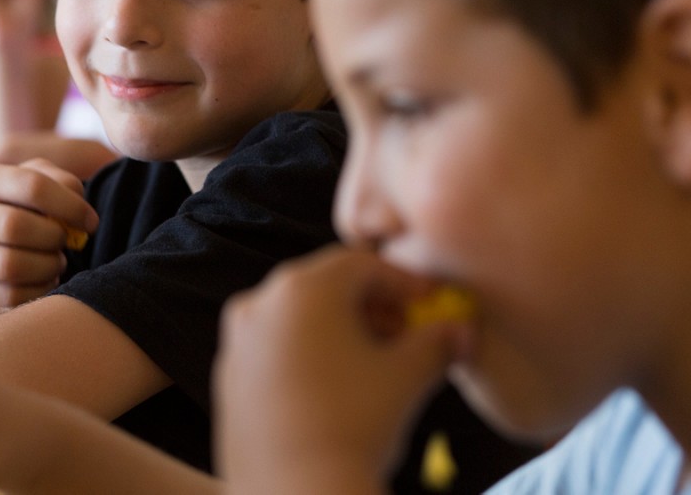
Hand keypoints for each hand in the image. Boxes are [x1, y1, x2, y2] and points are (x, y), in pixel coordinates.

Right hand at [0, 158, 97, 313]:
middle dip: (54, 237)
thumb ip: (63, 184)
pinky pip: (9, 296)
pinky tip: (44, 279)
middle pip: (16, 227)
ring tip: (56, 261)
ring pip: (10, 265)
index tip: (91, 222)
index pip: (33, 186)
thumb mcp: (37, 182)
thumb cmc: (19, 207)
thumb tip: (83, 216)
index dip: (71, 206)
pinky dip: (39, 290)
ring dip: (48, 265)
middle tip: (65, 242)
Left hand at [215, 246, 471, 491]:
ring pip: (298, 318)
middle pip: (326, 287)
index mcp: (303, 289)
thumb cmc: (353, 427)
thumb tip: (463, 331)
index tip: (428, 302)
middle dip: (371, 306)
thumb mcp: (406, 378)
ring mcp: (238, 342)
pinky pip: (274, 350)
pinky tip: (336, 390)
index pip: (360, 263)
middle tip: (406, 333)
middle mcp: (261, 303)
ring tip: (375, 365)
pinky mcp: (227, 379)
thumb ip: (437, 343)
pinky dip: (307, 355)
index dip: (402, 281)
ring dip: (339, 331)